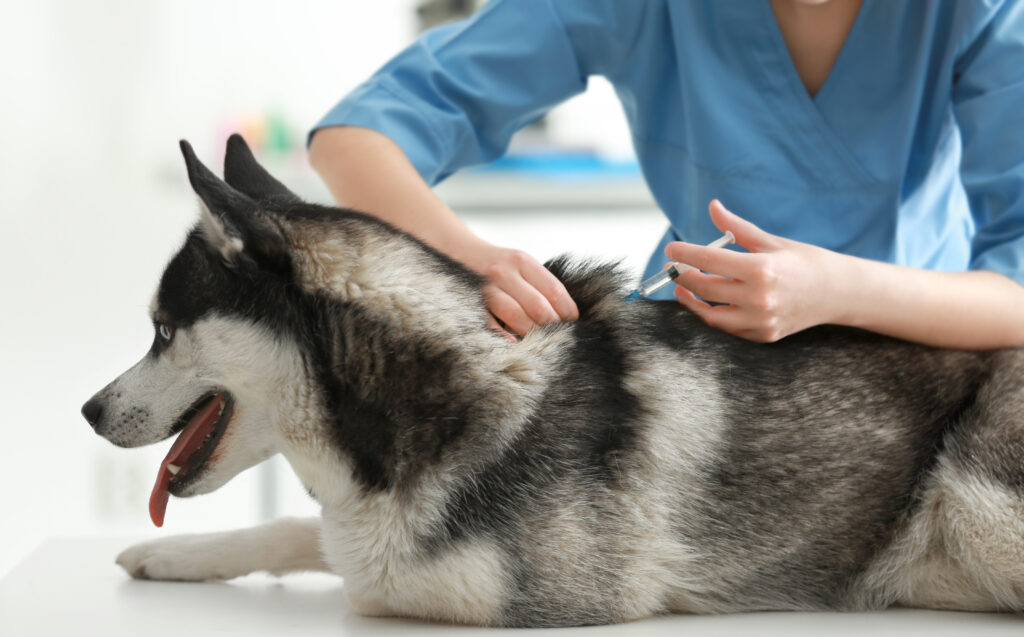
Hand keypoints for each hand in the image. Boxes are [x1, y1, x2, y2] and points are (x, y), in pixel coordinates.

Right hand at [459, 241, 578, 338]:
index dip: (567, 311)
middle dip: (552, 326)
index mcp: (522, 262)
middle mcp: (504, 272)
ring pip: (516, 315)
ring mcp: (485, 288)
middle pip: (538, 306)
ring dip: (532, 333)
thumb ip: (539, 284)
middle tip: (558, 338)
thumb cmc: (495, 264)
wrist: (456, 250)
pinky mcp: (470, 302)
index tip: (572, 324)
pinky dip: (503, 336)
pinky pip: (489, 323)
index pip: (554, 290)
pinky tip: (514, 343)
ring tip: (541, 343)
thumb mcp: (519, 263)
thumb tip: (564, 314)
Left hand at [666, 200, 840, 342]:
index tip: (671, 249)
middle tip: (673, 267)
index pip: (709, 261)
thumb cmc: (803, 261)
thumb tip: (713, 206)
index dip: (685, 254)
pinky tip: (706, 301)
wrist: (838, 292)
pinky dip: (714, 315)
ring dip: (692, 301)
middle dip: (684, 277)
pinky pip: (728, 328)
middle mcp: (759, 298)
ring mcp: (761, 321)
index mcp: (761, 269)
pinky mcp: (763, 335)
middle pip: (706, 288)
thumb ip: (736, 228)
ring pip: (711, 316)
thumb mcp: (770, 241)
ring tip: (682, 287)